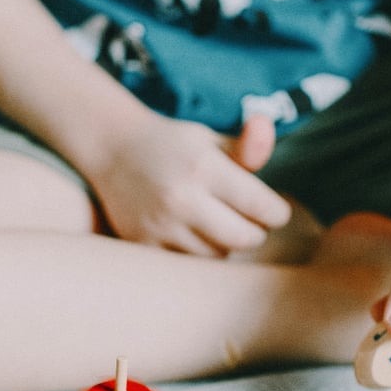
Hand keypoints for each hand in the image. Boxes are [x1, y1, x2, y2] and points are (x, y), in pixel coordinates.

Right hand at [89, 113, 290, 256]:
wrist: (112, 150)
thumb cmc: (173, 146)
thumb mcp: (211, 140)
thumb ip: (247, 147)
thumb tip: (267, 126)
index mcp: (204, 167)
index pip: (262, 207)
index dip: (277, 213)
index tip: (274, 210)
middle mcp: (181, 198)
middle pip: (245, 239)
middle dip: (255, 232)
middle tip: (248, 220)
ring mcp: (160, 225)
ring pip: (218, 255)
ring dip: (225, 244)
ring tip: (216, 224)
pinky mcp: (143, 244)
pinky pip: (188, 264)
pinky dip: (197, 253)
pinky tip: (193, 234)